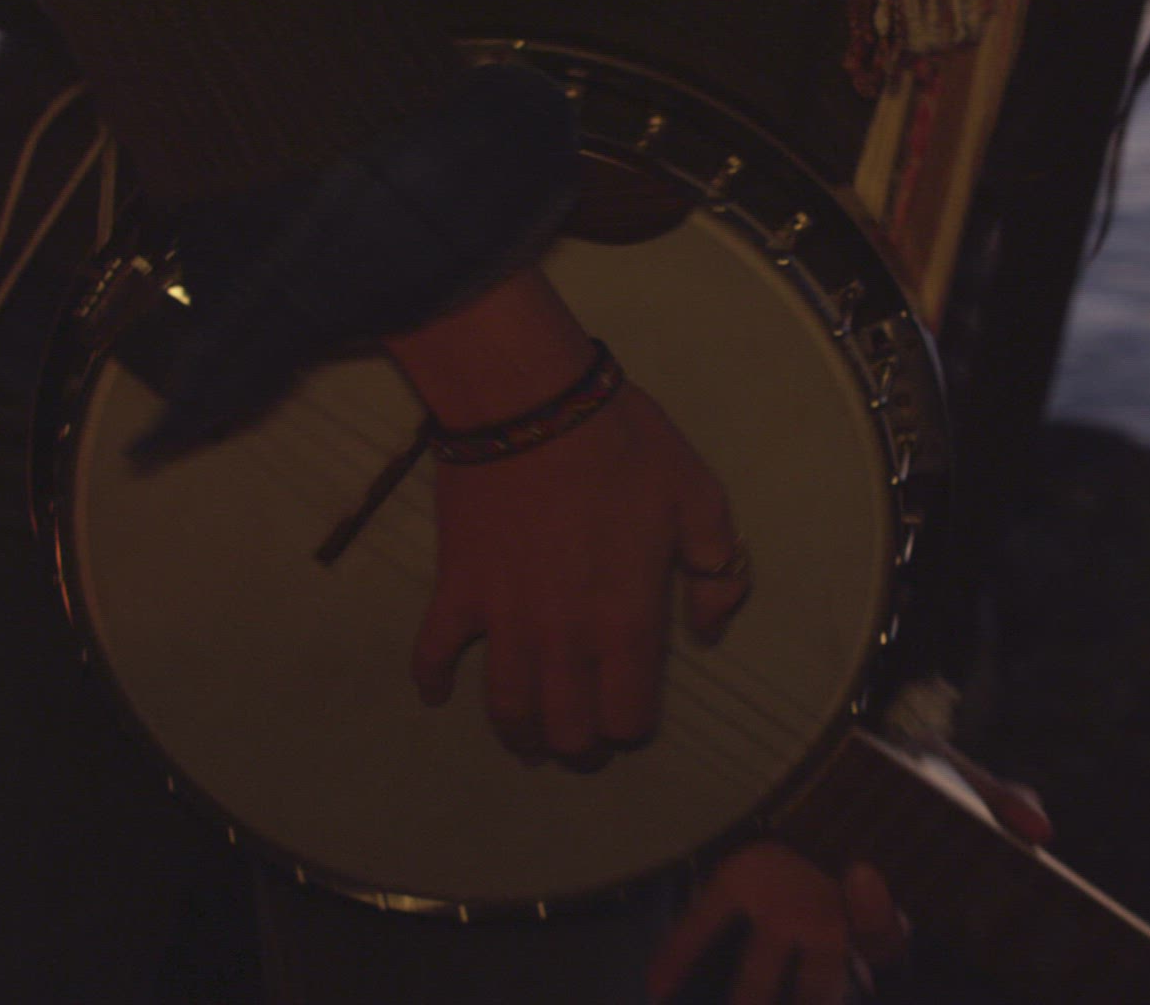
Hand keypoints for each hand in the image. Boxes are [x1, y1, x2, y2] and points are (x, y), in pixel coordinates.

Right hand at [387, 267, 749, 760]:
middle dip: (580, 747)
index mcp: (627, 622)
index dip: (632, 728)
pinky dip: (432, 680)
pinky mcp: (456, 592)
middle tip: (583, 744)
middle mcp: (565, 638)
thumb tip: (710, 629)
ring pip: (507, 707)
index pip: (628, 716)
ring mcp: (504, 620)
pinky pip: (434, 652)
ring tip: (531, 743)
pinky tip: (439, 693)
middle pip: (567, 728)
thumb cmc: (624, 447)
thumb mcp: (699, 498)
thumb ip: (716, 571)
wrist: (532, 403)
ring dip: (519, 735)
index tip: (632, 717)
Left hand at [647, 753, 1053, 1002]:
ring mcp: (784, 915)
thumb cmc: (908, 776)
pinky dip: (676, 954)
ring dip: (747, 1003)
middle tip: (805, 982)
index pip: (884, 938)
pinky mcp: (740, 882)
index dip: (875, 916)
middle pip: (830, 984)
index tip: (861, 872)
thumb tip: (1041, 832)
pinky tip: (654, 986)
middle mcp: (831, 928)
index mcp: (881, 910)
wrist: (851, 749)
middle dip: (819, 996)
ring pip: (764, 980)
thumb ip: (1002, 803)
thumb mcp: (958, 779)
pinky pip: (703, 925)